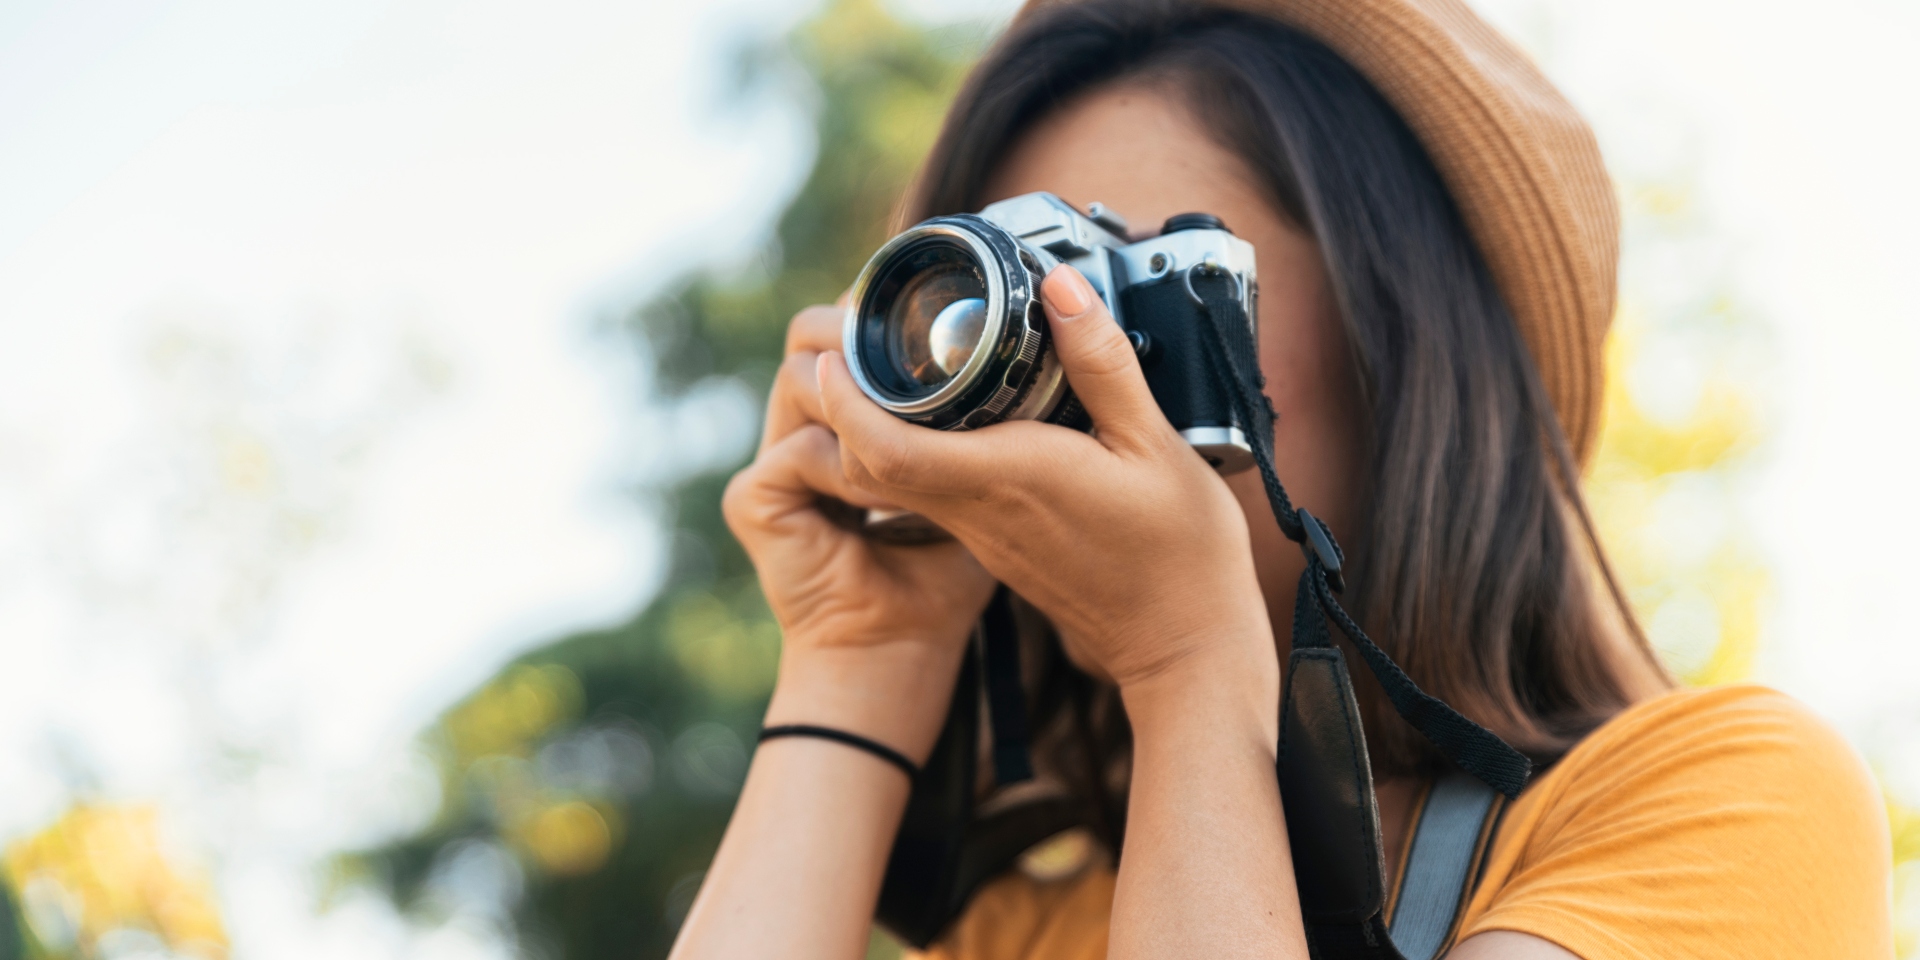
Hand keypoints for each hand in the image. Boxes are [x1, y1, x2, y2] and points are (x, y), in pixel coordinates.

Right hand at [723, 304, 994, 761]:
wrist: (898, 661)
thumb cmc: (944, 585)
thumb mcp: (988, 490)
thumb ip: (997, 427)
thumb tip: (1045, 356)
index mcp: (860, 426)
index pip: (857, 341)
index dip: (888, 317)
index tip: (944, 312)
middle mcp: (808, 432)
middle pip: (813, 339)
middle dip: (862, 330)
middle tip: (923, 342)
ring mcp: (775, 465)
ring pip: (800, 379)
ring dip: (856, 388)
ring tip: (914, 408)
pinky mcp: (756, 501)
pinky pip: (797, 451)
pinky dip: (842, 456)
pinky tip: (886, 480)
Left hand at [816, 266, 1277, 702]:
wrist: (1183, 649)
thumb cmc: (1180, 552)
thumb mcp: (1156, 444)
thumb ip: (1101, 363)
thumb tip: (1059, 286)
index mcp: (1007, 479)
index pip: (886, 448)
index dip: (845, 400)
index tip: (834, 352)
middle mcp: (979, 510)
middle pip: (872, 463)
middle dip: (849, 404)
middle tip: (860, 343)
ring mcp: (983, 534)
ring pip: (898, 479)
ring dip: (879, 428)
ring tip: (900, 368)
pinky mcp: (995, 546)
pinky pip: (932, 494)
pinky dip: (919, 452)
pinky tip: (954, 417)